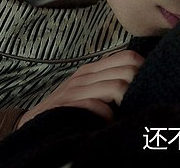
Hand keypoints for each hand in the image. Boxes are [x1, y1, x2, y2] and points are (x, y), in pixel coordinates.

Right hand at [16, 50, 144, 128]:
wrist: (32, 123)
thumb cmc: (67, 109)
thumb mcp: (88, 91)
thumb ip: (108, 84)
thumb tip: (140, 86)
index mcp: (93, 69)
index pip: (129, 57)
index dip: (144, 71)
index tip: (147, 88)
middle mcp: (86, 74)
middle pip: (129, 69)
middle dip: (139, 87)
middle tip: (138, 103)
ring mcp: (76, 89)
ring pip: (118, 86)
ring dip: (126, 102)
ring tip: (124, 114)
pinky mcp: (68, 105)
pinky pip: (98, 105)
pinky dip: (108, 116)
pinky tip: (107, 123)